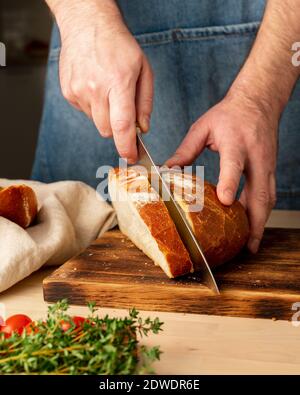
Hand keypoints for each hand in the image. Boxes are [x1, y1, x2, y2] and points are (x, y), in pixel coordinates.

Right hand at [54, 1, 152, 162]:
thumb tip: (143, 129)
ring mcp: (79, 91)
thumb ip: (145, 103)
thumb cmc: (119, 45)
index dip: (127, 147)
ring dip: (105, 116)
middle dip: (117, 128)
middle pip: (107, 130)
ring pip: (96, 123)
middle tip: (122, 111)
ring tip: (107, 91)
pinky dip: (93, 107)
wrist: (87, 24)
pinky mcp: (69, 92)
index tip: (131, 158)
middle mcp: (96, 89)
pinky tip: (95, 87)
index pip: (122, 126)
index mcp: (118, 83)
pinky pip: (85, 112)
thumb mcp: (144, 69)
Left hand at [166, 89, 278, 252]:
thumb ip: (185, 150)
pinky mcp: (270, 169)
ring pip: (268, 197)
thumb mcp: (203, 127)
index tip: (225, 201)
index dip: (231, 183)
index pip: (234, 165)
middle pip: (260, 192)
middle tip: (247, 243)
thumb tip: (168, 170)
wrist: (258, 101)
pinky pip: (269, 194)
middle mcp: (255, 156)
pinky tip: (254, 225)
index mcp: (236, 142)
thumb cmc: (229, 114)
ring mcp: (266, 164)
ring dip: (260, 221)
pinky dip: (263, 212)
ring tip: (251, 243)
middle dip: (254, 220)